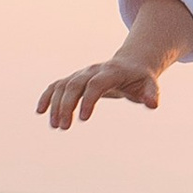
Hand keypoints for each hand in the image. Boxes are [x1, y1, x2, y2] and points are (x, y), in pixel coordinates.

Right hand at [35, 57, 161, 129]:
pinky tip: (40, 111)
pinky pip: (57, 86)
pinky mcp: (75, 79)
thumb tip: (152, 104)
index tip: (82, 118)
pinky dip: (47, 96)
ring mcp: (82, 74)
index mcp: (111, 72)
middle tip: (64, 127)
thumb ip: (151, 94)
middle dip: (67, 105)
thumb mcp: (150, 84)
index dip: (88, 99)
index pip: (96, 84)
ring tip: (55, 126)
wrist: (131, 64)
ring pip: (63, 85)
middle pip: (75, 84)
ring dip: (56, 104)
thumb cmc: (141, 78)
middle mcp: (93, 71)